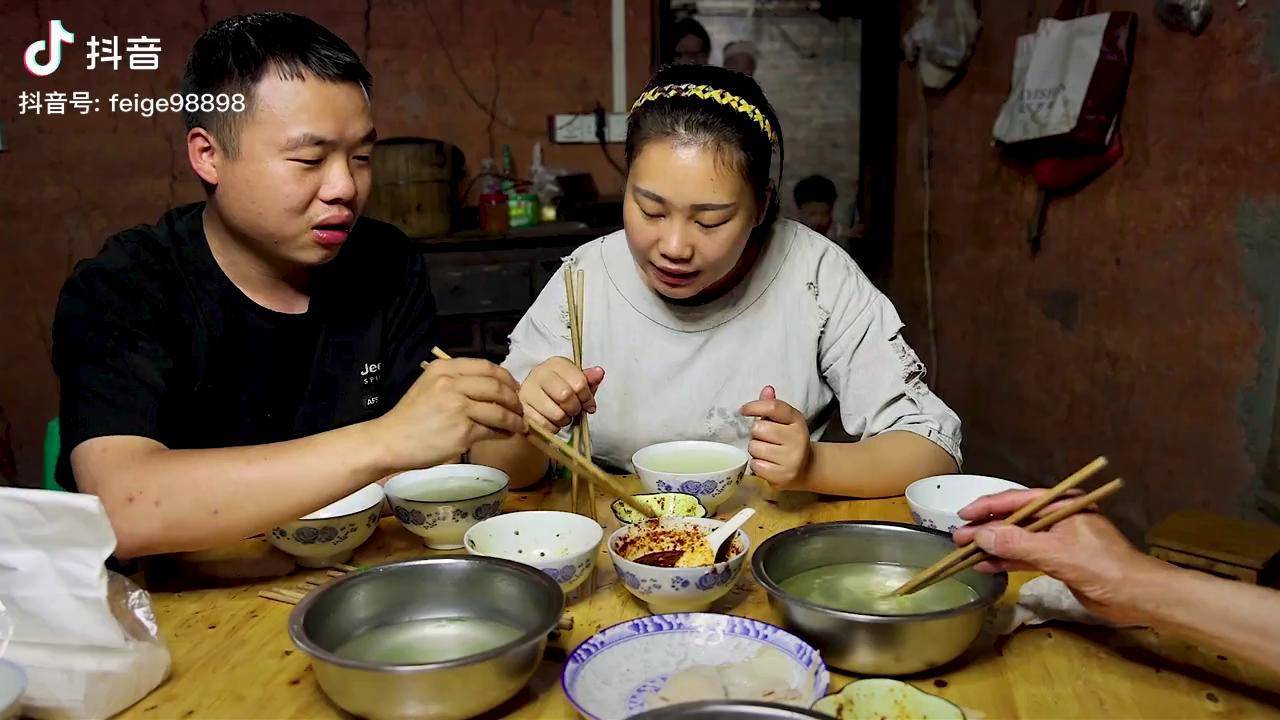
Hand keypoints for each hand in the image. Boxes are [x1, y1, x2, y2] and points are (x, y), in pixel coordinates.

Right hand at [372, 358, 525, 468]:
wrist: (390, 441)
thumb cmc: (410, 416)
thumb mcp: (429, 385)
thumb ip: (456, 380)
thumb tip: (493, 386)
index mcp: (445, 368)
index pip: (487, 367)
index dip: (507, 378)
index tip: (515, 388)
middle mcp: (452, 384)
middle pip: (497, 387)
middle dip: (515, 399)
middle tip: (521, 408)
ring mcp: (458, 408)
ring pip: (500, 410)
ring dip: (515, 418)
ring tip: (519, 424)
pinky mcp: (463, 432)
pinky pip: (493, 430)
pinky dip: (504, 433)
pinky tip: (507, 435)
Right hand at [519, 356, 604, 431]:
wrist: (534, 399)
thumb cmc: (559, 389)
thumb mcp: (576, 382)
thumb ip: (589, 379)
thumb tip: (599, 373)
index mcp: (556, 364)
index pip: (579, 383)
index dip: (587, 397)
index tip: (588, 404)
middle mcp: (539, 373)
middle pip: (566, 396)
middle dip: (575, 408)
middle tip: (575, 410)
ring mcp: (527, 391)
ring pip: (556, 414)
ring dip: (565, 420)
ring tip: (563, 415)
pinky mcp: (522, 409)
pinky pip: (545, 426)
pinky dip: (553, 428)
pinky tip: (552, 421)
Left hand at [740, 386, 811, 488]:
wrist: (806, 468)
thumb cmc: (789, 441)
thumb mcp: (785, 421)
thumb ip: (772, 406)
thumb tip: (767, 389)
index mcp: (797, 420)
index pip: (773, 407)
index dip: (754, 406)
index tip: (744, 410)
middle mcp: (797, 438)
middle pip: (758, 429)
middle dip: (756, 434)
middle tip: (765, 439)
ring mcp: (792, 458)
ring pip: (754, 448)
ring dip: (755, 450)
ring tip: (767, 452)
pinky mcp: (783, 475)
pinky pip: (756, 465)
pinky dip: (757, 465)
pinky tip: (768, 464)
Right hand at [953, 489, 1163, 624]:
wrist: (1137, 596)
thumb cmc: (1102, 567)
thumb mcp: (1057, 553)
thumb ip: (1017, 543)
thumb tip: (980, 535)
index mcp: (1062, 505)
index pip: (1017, 500)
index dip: (988, 508)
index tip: (962, 516)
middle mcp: (1058, 518)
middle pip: (1015, 519)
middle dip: (987, 529)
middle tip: (958, 538)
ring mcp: (1059, 540)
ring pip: (1018, 539)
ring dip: (994, 547)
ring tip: (966, 553)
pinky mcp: (1059, 561)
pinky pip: (1026, 556)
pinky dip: (1007, 561)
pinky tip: (987, 566)